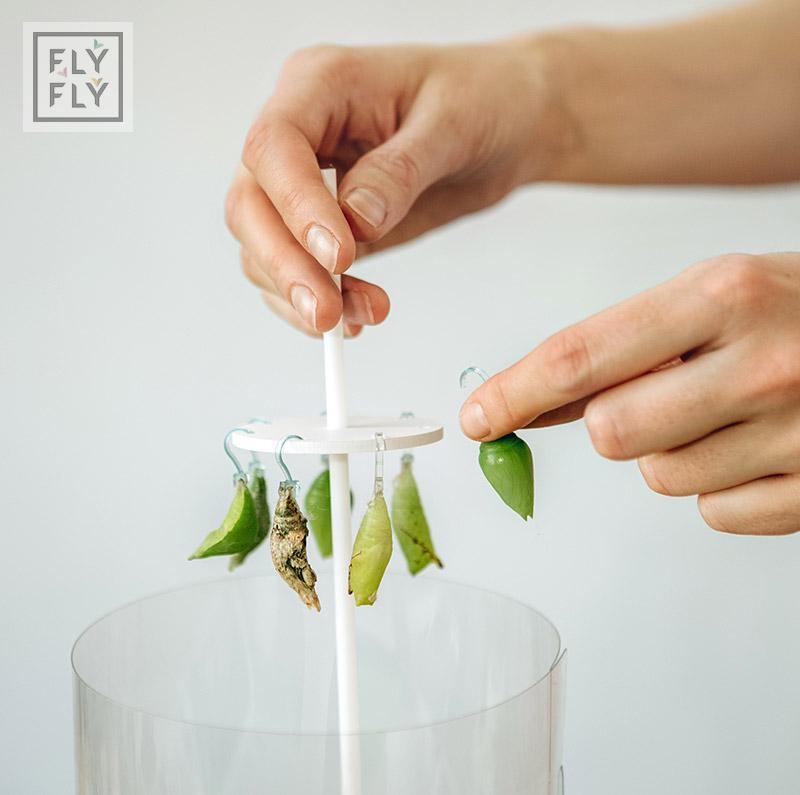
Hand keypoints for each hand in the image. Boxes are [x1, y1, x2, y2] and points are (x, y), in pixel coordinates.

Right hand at [225, 41, 568, 335]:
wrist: (504, 122)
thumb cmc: (480, 100)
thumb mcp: (453, 124)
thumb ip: (399, 172)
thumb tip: (355, 222)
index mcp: (320, 85)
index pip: (275, 146)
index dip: (297, 206)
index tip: (340, 257)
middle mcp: (300, 134)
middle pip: (251, 205)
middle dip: (285, 266)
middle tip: (328, 313)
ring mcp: (304, 183)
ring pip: (263, 247)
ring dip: (301, 294)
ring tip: (361, 318)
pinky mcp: (321, 225)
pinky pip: (293, 270)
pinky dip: (312, 303)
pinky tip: (351, 321)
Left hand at [460, 253, 799, 534]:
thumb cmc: (798, 310)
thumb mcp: (711, 297)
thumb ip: (617, 348)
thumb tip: (525, 400)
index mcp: (724, 294)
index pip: (582, 356)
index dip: (514, 393)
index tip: (476, 418)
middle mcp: (763, 363)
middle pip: (612, 433)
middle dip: (614, 422)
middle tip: (659, 395)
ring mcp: (798, 433)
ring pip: (661, 476)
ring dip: (673, 449)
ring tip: (727, 412)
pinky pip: (715, 512)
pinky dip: (722, 484)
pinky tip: (760, 445)